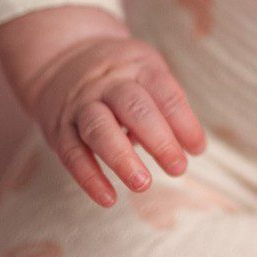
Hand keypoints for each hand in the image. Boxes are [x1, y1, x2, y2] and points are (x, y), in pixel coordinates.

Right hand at [25, 35, 206, 207]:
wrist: (63, 58)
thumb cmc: (120, 73)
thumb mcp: (146, 71)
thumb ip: (165, 104)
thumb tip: (190, 146)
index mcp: (138, 66)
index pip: (165, 92)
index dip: (184, 122)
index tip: (198, 149)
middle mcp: (107, 83)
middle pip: (134, 108)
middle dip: (159, 140)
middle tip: (178, 168)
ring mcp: (80, 104)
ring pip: (99, 129)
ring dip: (121, 158)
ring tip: (143, 184)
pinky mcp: (59, 128)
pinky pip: (72, 154)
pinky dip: (89, 178)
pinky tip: (109, 198)